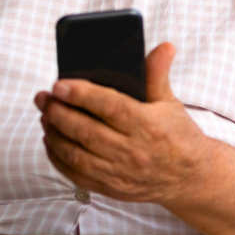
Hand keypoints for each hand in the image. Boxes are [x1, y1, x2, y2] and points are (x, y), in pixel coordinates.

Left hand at [35, 42, 208, 204]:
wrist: (190, 176)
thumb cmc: (178, 135)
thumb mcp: (170, 102)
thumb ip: (158, 74)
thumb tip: (164, 47)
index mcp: (148, 125)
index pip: (110, 107)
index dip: (82, 95)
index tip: (60, 85)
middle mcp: (133, 151)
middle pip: (86, 131)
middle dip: (59, 112)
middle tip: (44, 97)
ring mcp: (120, 173)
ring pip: (76, 154)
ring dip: (55, 134)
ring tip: (45, 116)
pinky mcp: (111, 188)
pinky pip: (76, 175)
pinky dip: (58, 158)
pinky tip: (52, 141)